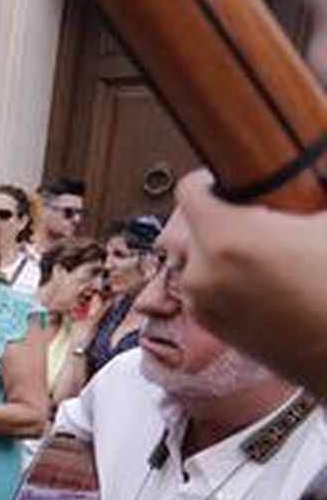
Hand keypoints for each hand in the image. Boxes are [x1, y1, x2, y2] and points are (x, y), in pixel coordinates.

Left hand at [175, 169, 326, 395]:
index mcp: (226, 238)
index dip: (212, 180)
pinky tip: (257, 278)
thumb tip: (306, 174)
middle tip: (253, 215)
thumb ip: (307, 193)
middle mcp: (201, 272)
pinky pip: (200, 286)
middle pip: (188, 224)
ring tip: (259, 250)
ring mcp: (200, 302)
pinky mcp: (209, 325)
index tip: (230, 181)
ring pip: (192, 257)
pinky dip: (219, 276)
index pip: (190, 190)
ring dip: (216, 249)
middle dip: (216, 216)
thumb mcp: (325, 223)